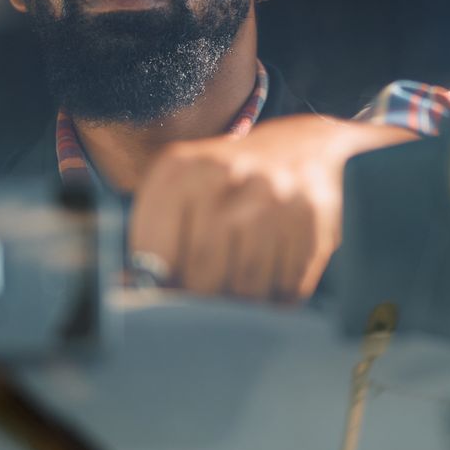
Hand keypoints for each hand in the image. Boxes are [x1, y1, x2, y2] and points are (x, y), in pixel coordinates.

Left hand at [128, 115, 416, 301]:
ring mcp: (275, 193)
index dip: (159, 287)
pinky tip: (271, 276)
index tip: (168, 289)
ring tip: (239, 286)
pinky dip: (276, 296)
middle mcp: (228, 175)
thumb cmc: (224, 186)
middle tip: (206, 296)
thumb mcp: (178, 196)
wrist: (298, 147)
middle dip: (202, 299)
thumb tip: (135, 291)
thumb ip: (151, 244)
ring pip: (248, 289)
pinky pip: (288, 286)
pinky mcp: (313, 214)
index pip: (156, 257)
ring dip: (242, 303)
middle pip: (203, 275)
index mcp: (181, 170)